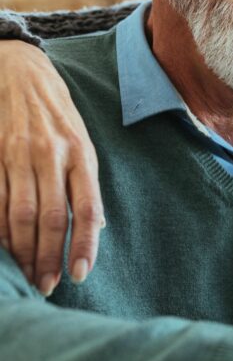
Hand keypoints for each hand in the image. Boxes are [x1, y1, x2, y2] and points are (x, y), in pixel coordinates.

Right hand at [0, 41, 103, 294]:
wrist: (23, 76)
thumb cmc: (60, 119)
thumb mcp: (85, 145)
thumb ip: (87, 185)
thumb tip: (95, 227)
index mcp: (83, 155)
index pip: (87, 208)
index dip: (84, 244)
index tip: (79, 274)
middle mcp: (52, 156)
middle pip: (51, 217)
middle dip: (48, 256)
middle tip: (48, 284)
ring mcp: (20, 155)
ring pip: (19, 213)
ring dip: (22, 250)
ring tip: (27, 274)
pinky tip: (2, 249)